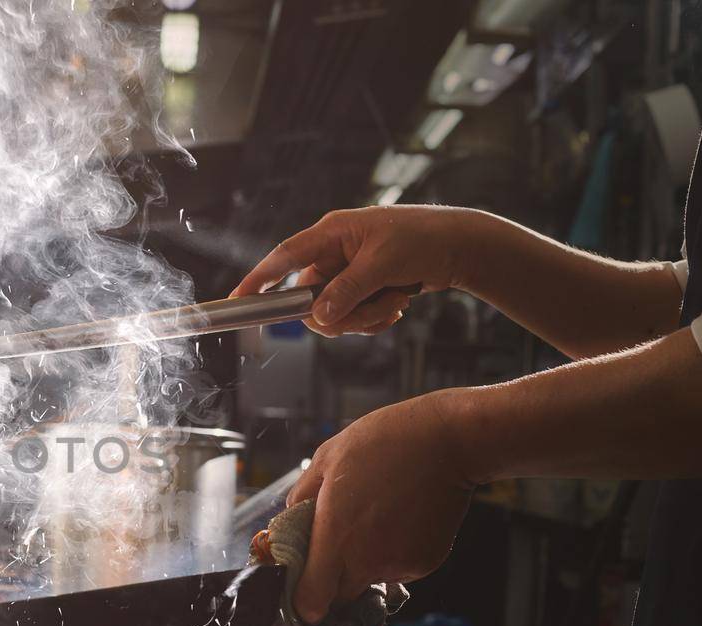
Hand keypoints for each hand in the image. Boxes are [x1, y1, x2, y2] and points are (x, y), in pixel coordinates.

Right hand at [233, 205, 483, 336]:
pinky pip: (352, 316)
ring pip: (334, 312)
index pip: (284, 256)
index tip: (238, 298)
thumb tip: (318, 315)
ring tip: (397, 299)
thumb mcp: (384, 264)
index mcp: (333, 232)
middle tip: (373, 309)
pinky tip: (398, 305)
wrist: (463, 246)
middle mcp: (335, 252)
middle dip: (342, 312)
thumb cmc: (425, 239)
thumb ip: (348, 289)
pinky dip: (374, 318)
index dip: (259, 278)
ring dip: (365, 315)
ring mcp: (348, 272)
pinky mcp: (362, 288)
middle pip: (310, 298)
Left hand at [285, 391, 475, 622]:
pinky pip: (398, 571)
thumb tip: (290, 522)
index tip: (301, 595)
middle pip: (339, 598)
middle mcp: (366, 559)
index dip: (303, 603)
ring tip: (373, 522)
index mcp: (335, 535)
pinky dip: (392, 556)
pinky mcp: (425, 563)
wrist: (445, 441)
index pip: (311, 598)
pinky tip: (397, 522)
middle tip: (334, 552)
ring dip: (363, 566)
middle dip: (332, 585)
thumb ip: (301, 498)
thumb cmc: (382, 443)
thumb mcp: (325, 460)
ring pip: (369, 582)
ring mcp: (398, 564)